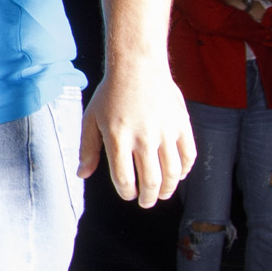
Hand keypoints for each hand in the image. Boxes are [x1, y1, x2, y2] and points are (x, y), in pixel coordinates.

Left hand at [82, 61, 192, 205]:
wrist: (138, 67)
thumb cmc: (110, 94)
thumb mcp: (91, 120)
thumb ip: (88, 149)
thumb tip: (82, 175)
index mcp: (118, 139)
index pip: (124, 179)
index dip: (127, 192)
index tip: (128, 195)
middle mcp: (144, 138)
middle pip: (151, 181)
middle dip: (149, 198)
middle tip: (147, 203)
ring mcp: (166, 132)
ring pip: (173, 173)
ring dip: (169, 189)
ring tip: (163, 194)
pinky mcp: (182, 125)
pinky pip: (188, 155)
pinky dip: (185, 170)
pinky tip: (178, 175)